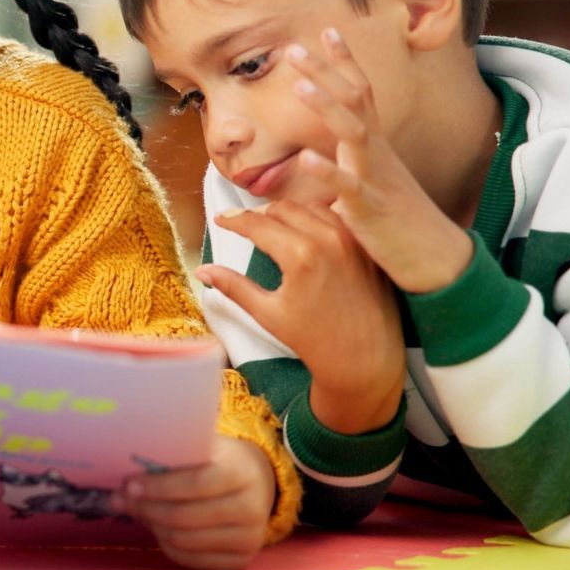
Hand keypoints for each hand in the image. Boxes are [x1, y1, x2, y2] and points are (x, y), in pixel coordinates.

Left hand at [123, 436, 275, 569]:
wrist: (257, 481)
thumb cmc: (219, 460)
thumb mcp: (203, 447)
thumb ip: (173, 457)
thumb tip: (128, 481)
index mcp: (242, 472)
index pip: (195, 484)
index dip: (158, 487)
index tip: (128, 485)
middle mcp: (252, 508)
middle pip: (185, 517)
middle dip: (146, 508)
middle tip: (122, 500)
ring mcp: (250, 539)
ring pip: (184, 541)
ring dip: (153, 526)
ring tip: (139, 511)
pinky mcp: (241, 561)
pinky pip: (191, 560)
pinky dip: (167, 545)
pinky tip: (158, 528)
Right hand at [197, 201, 405, 434]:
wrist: (365, 362)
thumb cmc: (314, 342)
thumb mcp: (268, 314)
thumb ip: (234, 287)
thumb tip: (202, 271)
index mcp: (300, 256)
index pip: (257, 224)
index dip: (233, 219)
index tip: (220, 219)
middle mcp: (328, 240)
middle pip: (283, 208)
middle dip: (259, 213)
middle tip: (243, 224)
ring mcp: (352, 242)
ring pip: (312, 207)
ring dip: (288, 212)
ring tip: (273, 225)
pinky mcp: (367, 249)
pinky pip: (338, 220)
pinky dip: (316, 218)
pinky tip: (306, 232)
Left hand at [286, 29, 473, 292]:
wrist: (436, 261)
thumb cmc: (398, 224)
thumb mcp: (368, 187)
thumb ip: (344, 168)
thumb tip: (316, 158)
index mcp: (374, 148)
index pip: (361, 94)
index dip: (344, 63)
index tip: (325, 31)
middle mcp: (377, 155)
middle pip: (354, 101)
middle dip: (325, 71)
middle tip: (293, 46)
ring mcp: (376, 178)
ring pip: (354, 133)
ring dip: (327, 106)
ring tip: (299, 84)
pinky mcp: (371, 209)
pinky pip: (348, 186)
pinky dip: (327, 170)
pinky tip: (306, 157)